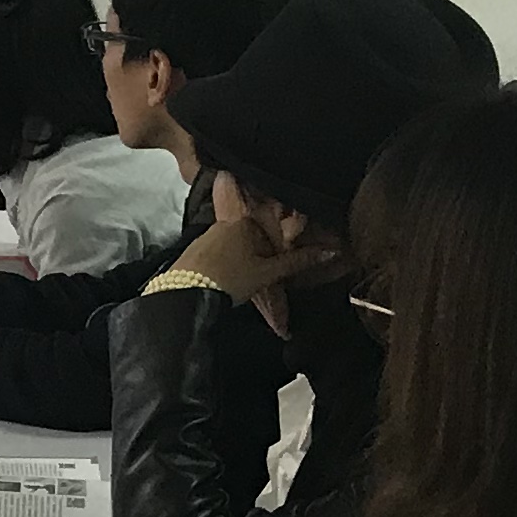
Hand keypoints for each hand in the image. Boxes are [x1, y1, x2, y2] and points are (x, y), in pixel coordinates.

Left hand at [170, 186, 338, 331]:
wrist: (186, 293)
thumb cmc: (229, 279)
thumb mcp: (268, 272)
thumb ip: (298, 261)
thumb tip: (330, 251)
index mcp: (244, 223)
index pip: (269, 229)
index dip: (277, 249)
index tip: (278, 267)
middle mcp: (223, 224)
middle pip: (250, 239)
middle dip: (259, 258)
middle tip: (263, 280)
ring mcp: (204, 237)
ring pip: (232, 248)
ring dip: (241, 264)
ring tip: (244, 286)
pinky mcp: (191, 252)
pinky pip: (214, 257)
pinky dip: (223, 268)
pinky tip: (224, 283)